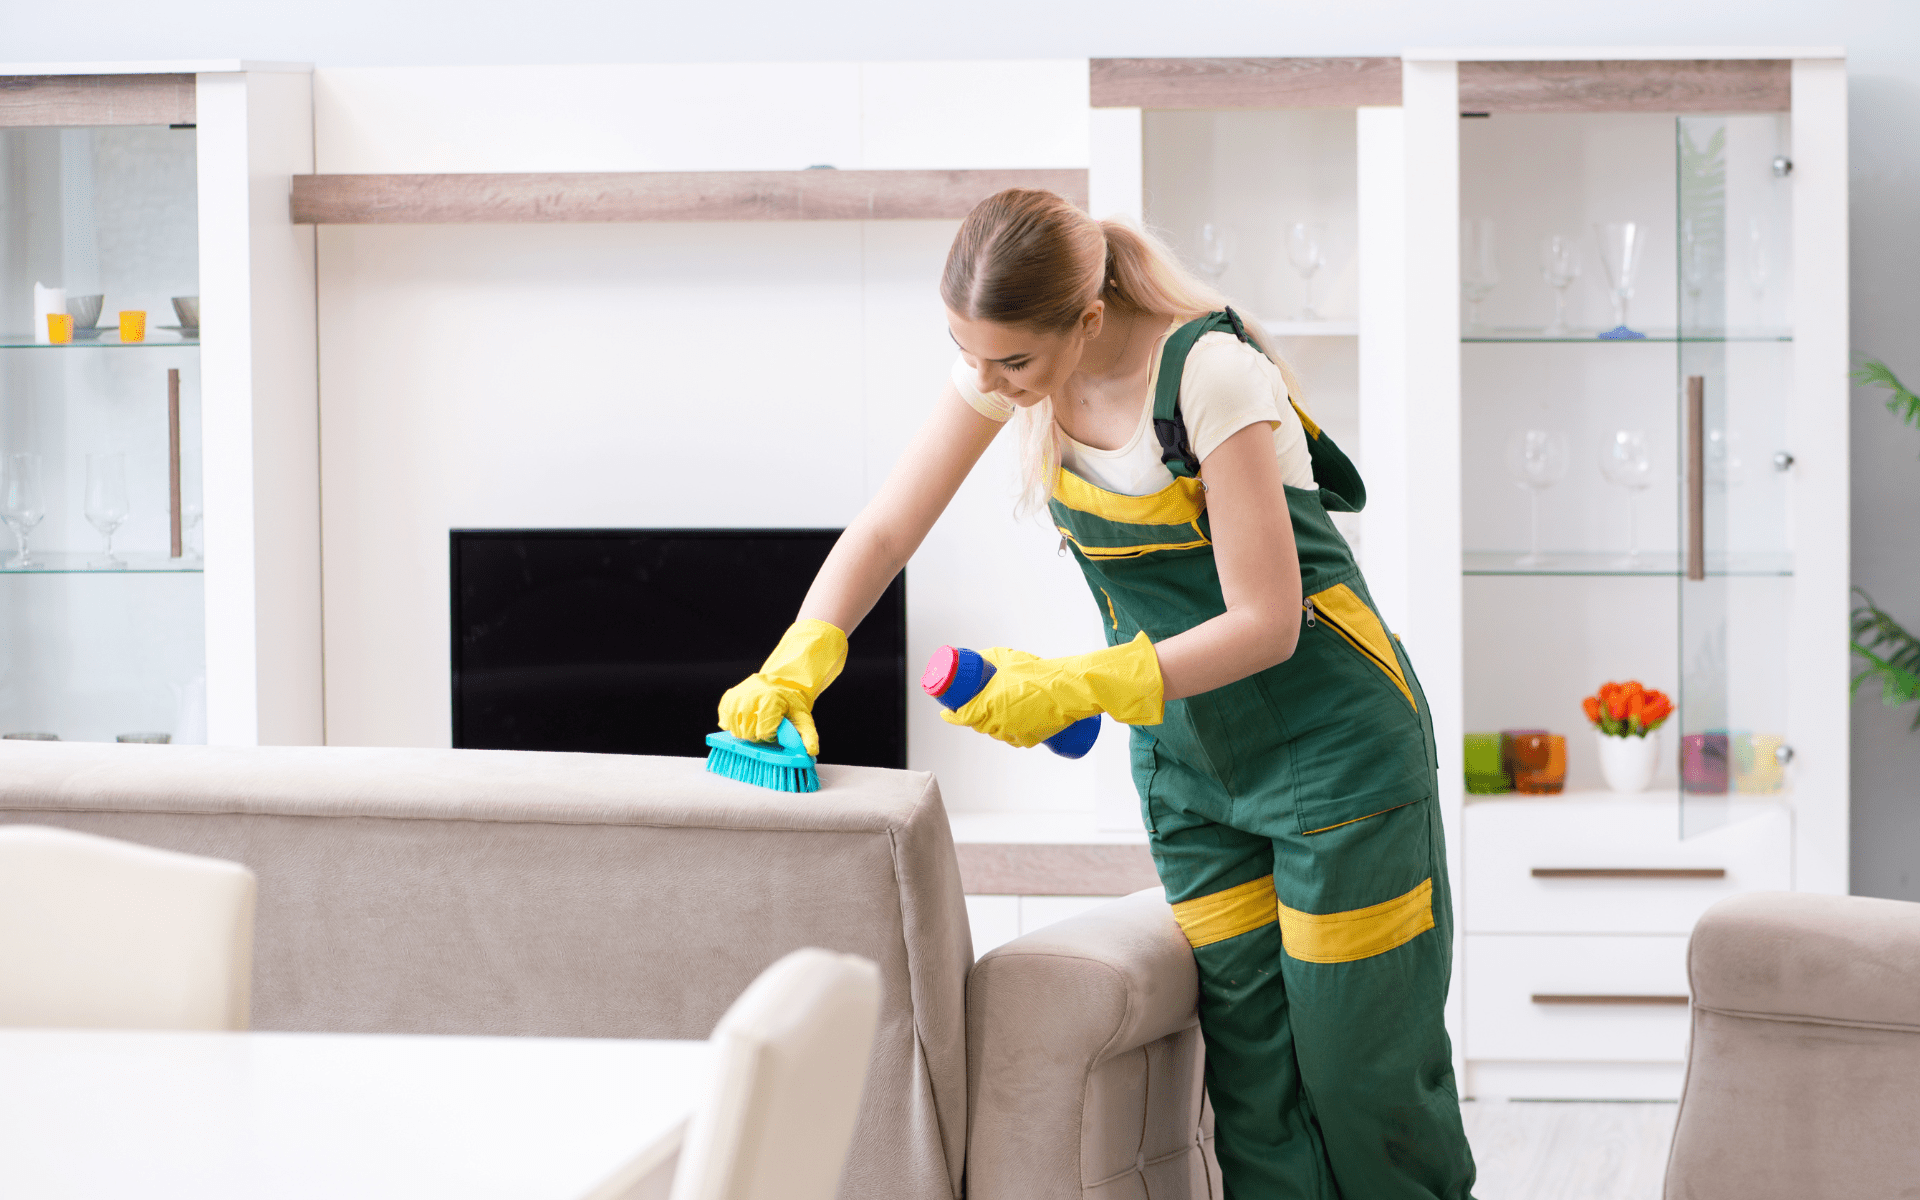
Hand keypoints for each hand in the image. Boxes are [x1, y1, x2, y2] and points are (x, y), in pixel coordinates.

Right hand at [717, 619, 846, 754]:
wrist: (781, 681)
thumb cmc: (791, 702)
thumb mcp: (803, 718)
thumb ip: (809, 736)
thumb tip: (811, 752)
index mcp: (770, 700)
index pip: (762, 732)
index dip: (770, 736)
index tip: (776, 730)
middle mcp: (750, 697)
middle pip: (746, 733)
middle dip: (757, 735)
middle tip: (766, 726)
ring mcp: (737, 697)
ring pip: (734, 730)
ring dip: (745, 732)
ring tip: (756, 723)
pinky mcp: (728, 698)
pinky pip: (724, 721)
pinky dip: (733, 725)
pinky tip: (745, 720)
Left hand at [941, 633, 1164, 748]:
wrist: (1068, 690)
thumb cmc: (1038, 672)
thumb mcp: (1009, 658)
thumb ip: (990, 658)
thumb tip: (977, 657)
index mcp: (988, 705)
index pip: (962, 716)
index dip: (952, 715)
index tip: (946, 712)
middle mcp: (998, 723)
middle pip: (978, 725)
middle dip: (973, 717)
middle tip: (972, 707)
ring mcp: (1014, 734)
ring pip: (996, 732)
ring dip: (992, 724)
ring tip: (994, 712)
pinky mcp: (1030, 739)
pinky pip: (1014, 737)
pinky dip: (1010, 731)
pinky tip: (1012, 723)